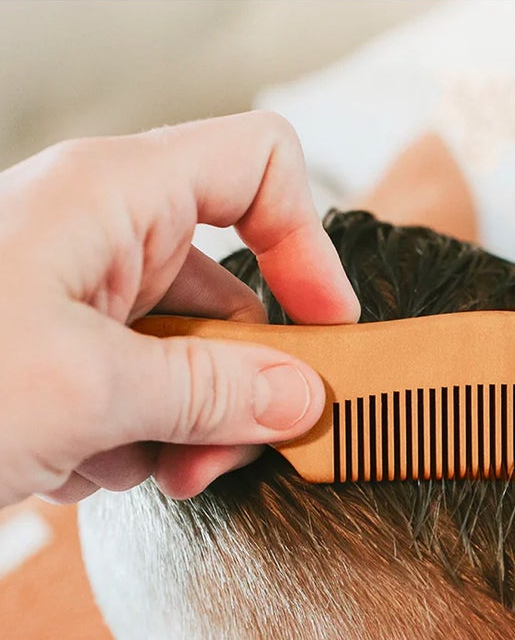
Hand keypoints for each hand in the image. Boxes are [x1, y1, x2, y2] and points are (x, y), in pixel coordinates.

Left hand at [0, 111, 360, 507]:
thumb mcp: (86, 390)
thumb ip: (213, 391)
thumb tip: (304, 399)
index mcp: (114, 196)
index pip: (258, 168)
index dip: (310, 244)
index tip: (329, 333)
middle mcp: (103, 237)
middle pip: (233, 290)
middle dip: (242, 382)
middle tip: (233, 453)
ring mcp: (80, 302)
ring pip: (189, 359)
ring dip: (185, 429)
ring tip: (139, 471)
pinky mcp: (60, 358)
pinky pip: (139, 395)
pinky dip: (128, 442)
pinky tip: (76, 467)